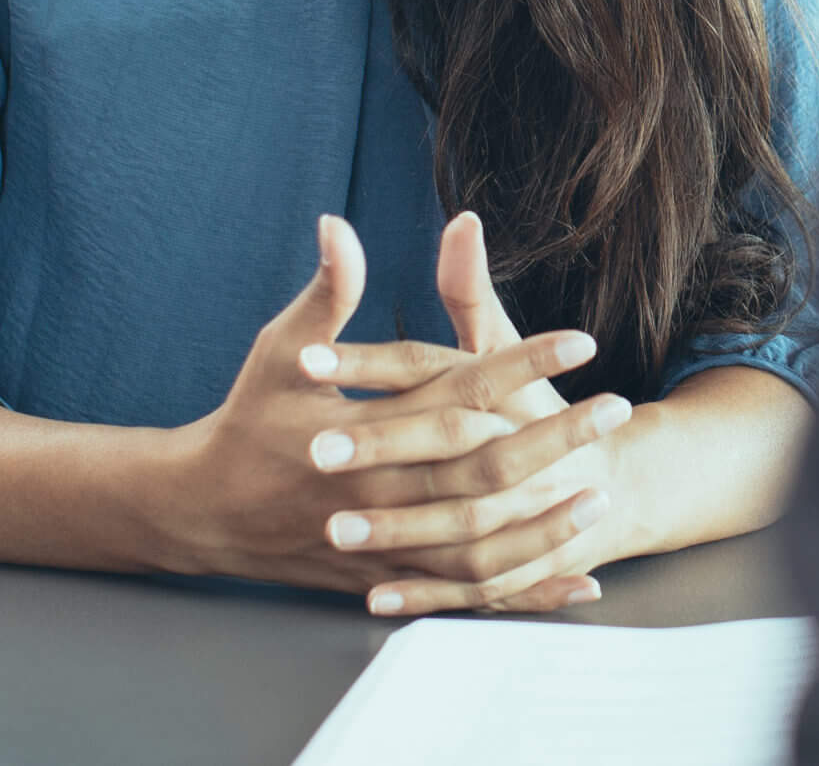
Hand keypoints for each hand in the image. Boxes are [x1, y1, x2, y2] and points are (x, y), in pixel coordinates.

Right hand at [170, 214, 618, 594]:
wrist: (203, 511)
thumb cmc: (247, 421)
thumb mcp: (281, 349)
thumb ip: (325, 292)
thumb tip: (340, 225)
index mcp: (363, 428)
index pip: (460, 390)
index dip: (523, 362)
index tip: (580, 340)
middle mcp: (380, 491)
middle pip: (485, 465)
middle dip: (557, 436)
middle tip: (616, 409)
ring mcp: (384, 545)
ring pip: (483, 540)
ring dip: (549, 519)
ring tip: (604, 492)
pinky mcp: (387, 580)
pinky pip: (468, 594)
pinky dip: (526, 591)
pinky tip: (577, 581)